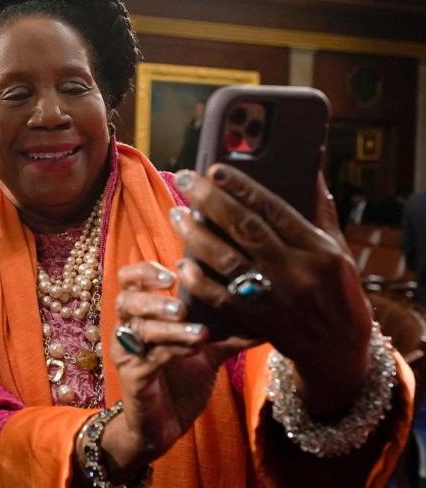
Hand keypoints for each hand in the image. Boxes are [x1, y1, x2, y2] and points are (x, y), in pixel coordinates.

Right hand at [100, 261, 251, 476]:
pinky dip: (172, 350)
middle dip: (154, 298)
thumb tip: (267, 315)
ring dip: (169, 327)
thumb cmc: (181, 382)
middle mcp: (128, 328)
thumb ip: (229, 333)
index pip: (129, 279)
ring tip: (197, 331)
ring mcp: (127, 352)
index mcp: (141, 314)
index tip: (172, 272)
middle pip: (126, 298)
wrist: (164, 425)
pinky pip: (148, 357)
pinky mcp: (131, 376)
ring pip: (138, 328)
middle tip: (182, 304)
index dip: (144, 271)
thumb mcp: (208, 352)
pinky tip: (194, 349)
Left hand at [170, 165, 371, 414]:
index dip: (242, 187)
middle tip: (183, 178)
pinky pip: (221, 299)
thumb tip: (308, 168)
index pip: (274, 209)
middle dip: (211, 200)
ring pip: (228, 261)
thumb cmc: (338, 290)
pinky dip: (199, 281)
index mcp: (318, 249)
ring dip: (196, 236)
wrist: (339, 349)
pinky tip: (182, 263)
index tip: (215, 169)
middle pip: (246, 229)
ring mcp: (274, 297)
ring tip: (177, 213)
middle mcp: (296, 271)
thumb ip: (320, 210)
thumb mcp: (338, 249)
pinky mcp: (256, 320)